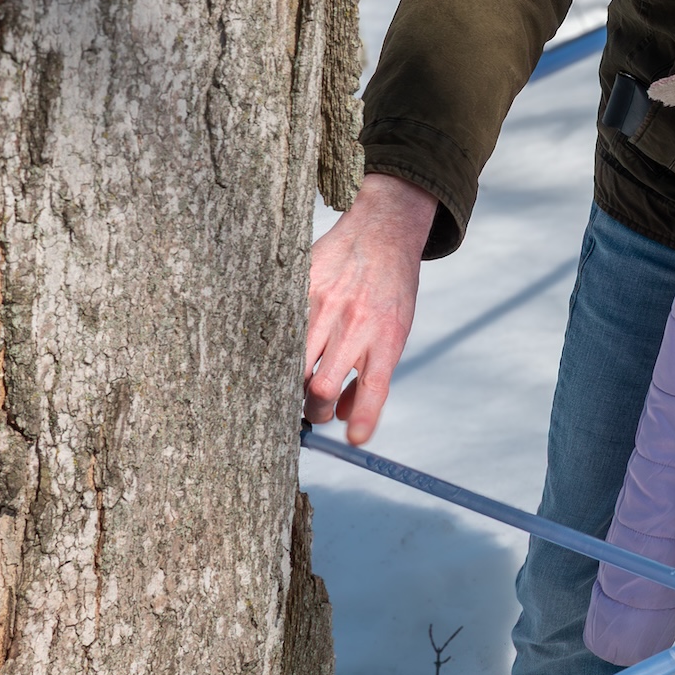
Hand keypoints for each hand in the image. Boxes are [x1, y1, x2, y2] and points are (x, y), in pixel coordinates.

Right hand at [304, 174, 437, 445]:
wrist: (382, 232)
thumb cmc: (390, 291)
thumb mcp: (396, 330)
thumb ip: (373, 374)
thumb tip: (346, 420)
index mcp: (385, 336)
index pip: (373, 390)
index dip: (362, 420)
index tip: (354, 442)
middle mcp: (355, 323)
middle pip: (321, 387)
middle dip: (313, 410)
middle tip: (314, 411)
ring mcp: (324, 306)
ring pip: (294, 365)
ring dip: (292, 386)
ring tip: (297, 386)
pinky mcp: (301, 290)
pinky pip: (280, 333)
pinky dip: (278, 353)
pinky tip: (280, 356)